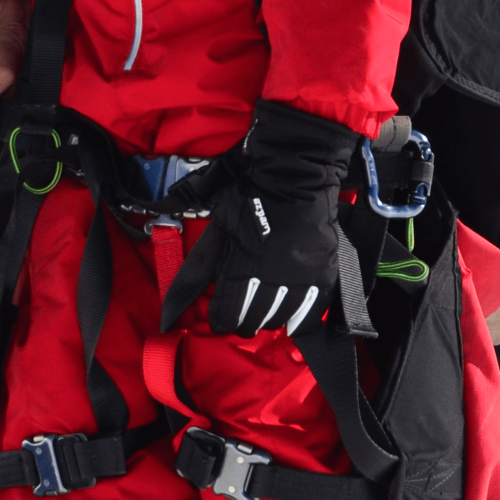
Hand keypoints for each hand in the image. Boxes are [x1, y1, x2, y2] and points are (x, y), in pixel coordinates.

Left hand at [207, 101, 360, 336]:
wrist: (295, 176)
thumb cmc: (252, 197)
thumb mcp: (220, 226)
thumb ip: (202, 263)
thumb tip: (177, 292)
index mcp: (242, 265)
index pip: (226, 313)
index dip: (220, 320)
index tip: (220, 318)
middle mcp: (270, 276)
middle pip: (253, 320)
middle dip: (243, 323)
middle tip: (241, 320)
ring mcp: (299, 276)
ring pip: (281, 317)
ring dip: (269, 320)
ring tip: (264, 317)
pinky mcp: (322, 272)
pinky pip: (312, 309)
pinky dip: (301, 321)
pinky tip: (292, 323)